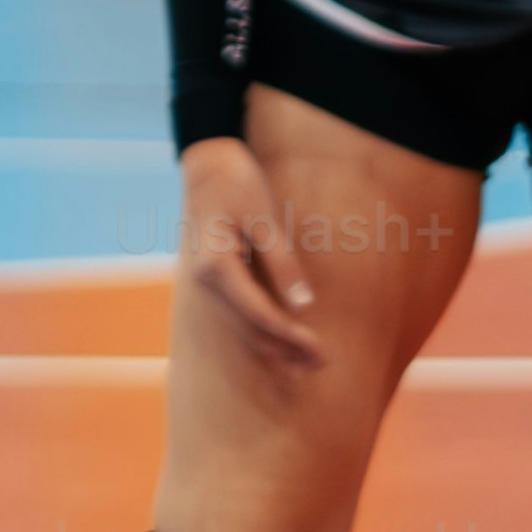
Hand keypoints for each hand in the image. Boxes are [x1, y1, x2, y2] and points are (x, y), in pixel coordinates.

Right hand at [179, 134, 323, 373]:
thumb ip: (282, 263)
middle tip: (325, 362)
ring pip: (244, 330)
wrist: (207, 170)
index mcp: (216, 267)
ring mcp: (209, 286)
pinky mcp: (218, 285)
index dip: (289, 335)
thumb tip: (303, 306)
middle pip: (250, 329)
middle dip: (287, 350)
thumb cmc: (237, 187)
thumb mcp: (264, 219)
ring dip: (278, 348)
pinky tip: (288, 344)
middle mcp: (207, 284)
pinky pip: (242, 318)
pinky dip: (265, 334)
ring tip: (313, 361)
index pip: (258, 314)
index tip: (319, 349)